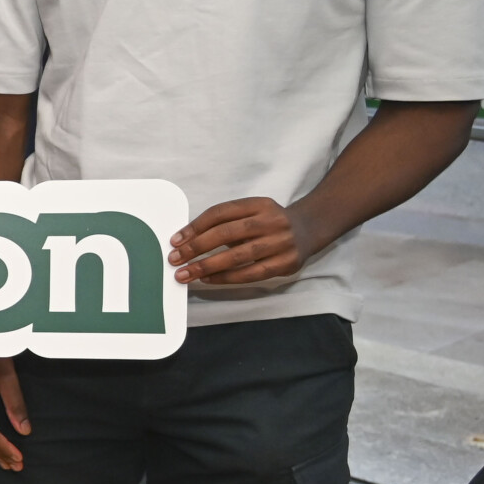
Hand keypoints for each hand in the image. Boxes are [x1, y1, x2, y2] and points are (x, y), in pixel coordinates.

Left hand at [171, 196, 310, 285]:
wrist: (309, 229)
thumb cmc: (268, 223)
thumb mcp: (250, 212)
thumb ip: (224, 222)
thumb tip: (186, 240)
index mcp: (259, 204)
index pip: (221, 213)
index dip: (195, 226)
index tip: (175, 240)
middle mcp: (272, 221)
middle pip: (227, 233)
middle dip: (196, 247)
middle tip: (174, 259)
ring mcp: (281, 242)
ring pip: (238, 256)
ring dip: (207, 266)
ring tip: (185, 274)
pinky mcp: (287, 263)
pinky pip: (251, 273)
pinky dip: (226, 277)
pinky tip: (208, 279)